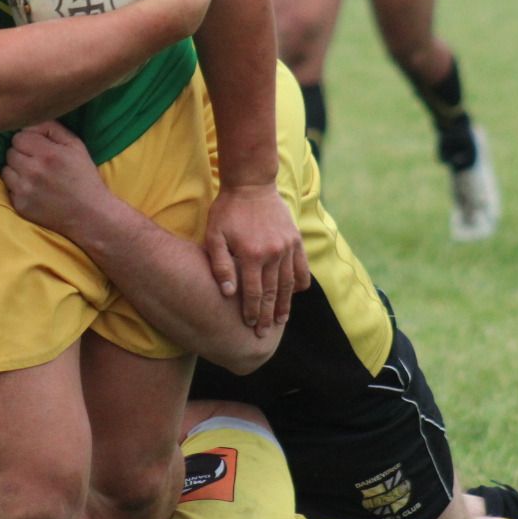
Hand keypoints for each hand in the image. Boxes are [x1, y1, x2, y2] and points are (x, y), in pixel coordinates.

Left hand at [3, 122, 105, 235]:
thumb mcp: (76, 145)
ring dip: (16, 170)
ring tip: (34, 176)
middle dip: (22, 154)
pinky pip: (8, 188)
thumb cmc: (84, 177)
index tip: (39, 148)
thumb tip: (29, 123)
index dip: (28, 141)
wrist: (89, 215)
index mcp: (48, 154)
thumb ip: (52, 128)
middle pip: (10, 152)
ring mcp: (24, 190)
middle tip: (37, 162)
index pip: (18, 137)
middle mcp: (33, 171)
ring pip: (6, 169)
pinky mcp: (20, 205)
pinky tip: (34, 190)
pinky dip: (18, 187)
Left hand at [204, 183, 307, 334]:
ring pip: (288, 284)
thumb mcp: (215, 234)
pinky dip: (299, 283)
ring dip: (285, 305)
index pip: (253, 292)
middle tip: (265, 334)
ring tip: (281, 321)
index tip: (250, 326)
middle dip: (268, 316)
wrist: (251, 184)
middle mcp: (272, 253)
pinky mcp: (296, 240)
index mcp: (251, 254)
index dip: (252, 312)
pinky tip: (295, 295)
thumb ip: (221, 264)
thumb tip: (227, 292)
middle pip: (272, 293)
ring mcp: (287, 247)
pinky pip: (302, 267)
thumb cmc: (227, 210)